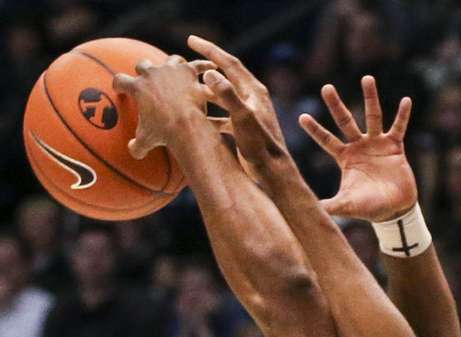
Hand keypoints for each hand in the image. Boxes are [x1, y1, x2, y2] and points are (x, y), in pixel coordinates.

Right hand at [112, 56, 208, 159]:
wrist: (185, 125)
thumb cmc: (165, 133)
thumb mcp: (146, 140)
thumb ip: (137, 145)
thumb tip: (133, 151)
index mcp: (137, 88)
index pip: (120, 81)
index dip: (119, 85)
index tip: (120, 89)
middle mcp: (151, 73)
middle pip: (143, 65)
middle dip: (144, 70)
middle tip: (149, 77)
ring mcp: (170, 70)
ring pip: (169, 61)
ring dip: (172, 64)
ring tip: (178, 69)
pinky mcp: (188, 72)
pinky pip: (198, 65)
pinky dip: (205, 66)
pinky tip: (212, 66)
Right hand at [184, 35, 289, 175]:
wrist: (273, 173)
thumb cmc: (260, 146)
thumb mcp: (242, 118)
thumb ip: (227, 94)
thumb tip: (210, 73)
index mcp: (253, 91)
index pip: (229, 63)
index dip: (209, 49)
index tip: (190, 39)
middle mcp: (252, 100)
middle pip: (226, 76)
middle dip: (206, 66)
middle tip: (187, 59)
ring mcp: (249, 115)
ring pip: (223, 97)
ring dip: (206, 91)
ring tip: (188, 88)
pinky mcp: (246, 130)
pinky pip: (224, 116)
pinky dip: (210, 113)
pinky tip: (199, 118)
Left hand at [298, 78, 415, 221]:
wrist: (395, 210)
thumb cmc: (370, 208)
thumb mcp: (349, 205)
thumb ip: (333, 206)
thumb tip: (313, 210)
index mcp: (346, 158)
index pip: (327, 140)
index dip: (315, 130)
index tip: (302, 117)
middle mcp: (359, 146)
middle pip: (345, 121)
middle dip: (336, 105)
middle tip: (326, 87)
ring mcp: (377, 144)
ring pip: (373, 116)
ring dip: (370, 98)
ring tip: (367, 78)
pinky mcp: (395, 147)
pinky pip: (399, 128)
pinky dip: (403, 115)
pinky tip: (406, 100)